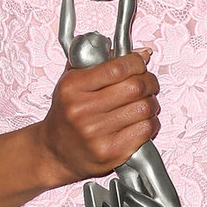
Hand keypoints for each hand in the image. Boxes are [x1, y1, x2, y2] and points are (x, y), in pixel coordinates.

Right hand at [39, 48, 159, 187]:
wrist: (55, 152)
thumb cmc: (66, 115)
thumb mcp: (72, 81)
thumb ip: (99, 61)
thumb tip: (139, 53)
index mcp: (72, 87)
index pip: (117, 68)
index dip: (136, 63)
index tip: (140, 63)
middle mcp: (82, 110)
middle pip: (135, 87)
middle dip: (149, 82)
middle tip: (148, 83)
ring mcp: (95, 133)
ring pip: (144, 108)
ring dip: (152, 103)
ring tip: (145, 102)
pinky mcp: (110, 152)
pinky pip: (145, 130)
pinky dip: (151, 122)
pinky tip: (142, 120)